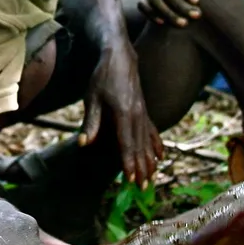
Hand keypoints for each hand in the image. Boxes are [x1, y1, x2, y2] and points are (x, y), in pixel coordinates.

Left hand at [81, 45, 162, 187]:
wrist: (120, 57)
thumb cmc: (102, 77)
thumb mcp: (92, 98)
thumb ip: (91, 122)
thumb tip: (83, 144)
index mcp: (124, 113)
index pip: (126, 143)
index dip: (128, 162)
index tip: (130, 178)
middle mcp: (137, 115)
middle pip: (140, 146)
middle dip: (141, 168)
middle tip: (142, 188)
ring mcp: (143, 112)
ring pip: (148, 141)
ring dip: (150, 161)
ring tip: (152, 178)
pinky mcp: (144, 110)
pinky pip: (152, 131)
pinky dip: (156, 144)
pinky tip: (160, 156)